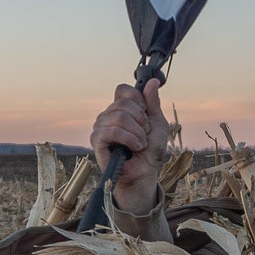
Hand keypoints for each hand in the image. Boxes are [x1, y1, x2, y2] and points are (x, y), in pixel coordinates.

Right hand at [89, 79, 167, 214]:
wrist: (145, 173)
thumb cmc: (150, 151)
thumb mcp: (158, 123)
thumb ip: (153, 103)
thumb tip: (152, 81)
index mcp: (121, 109)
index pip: (123, 89)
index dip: (137, 99)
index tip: (146, 114)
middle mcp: (108, 115)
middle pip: (123, 102)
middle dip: (141, 119)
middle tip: (145, 133)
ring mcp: (100, 126)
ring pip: (119, 116)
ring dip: (137, 132)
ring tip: (141, 144)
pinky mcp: (97, 140)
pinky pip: (112, 130)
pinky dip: (129, 139)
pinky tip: (135, 148)